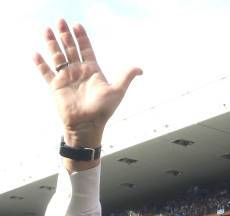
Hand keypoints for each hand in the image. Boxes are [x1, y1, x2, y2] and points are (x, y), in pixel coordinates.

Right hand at [33, 19, 141, 148]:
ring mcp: (66, 78)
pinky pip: (46, 73)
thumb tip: (140, 69)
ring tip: (47, 29)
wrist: (87, 126)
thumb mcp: (116, 92)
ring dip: (52, 43)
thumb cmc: (103, 111)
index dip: (81, 37)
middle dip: (65, 35)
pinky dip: (40, 64)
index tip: (77, 25)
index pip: (86, 49)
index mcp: (92, 71)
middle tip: (61, 21)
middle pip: (70, 49)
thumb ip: (126, 77)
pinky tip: (36, 54)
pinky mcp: (55, 87)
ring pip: (57, 57)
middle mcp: (78, 72)